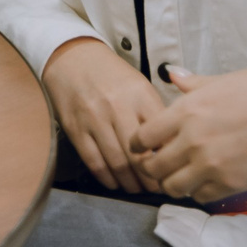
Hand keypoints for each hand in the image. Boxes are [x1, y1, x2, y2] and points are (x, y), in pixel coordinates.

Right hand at [42, 37, 166, 194]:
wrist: (73, 58)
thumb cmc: (112, 75)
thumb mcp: (140, 87)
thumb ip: (155, 114)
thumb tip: (171, 148)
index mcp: (140, 96)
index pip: (160, 136)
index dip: (168, 159)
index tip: (173, 171)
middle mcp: (117, 107)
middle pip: (139, 155)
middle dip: (150, 179)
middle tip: (157, 188)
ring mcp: (94, 119)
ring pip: (117, 162)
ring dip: (129, 182)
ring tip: (137, 189)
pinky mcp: (75, 128)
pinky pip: (94, 161)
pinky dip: (106, 177)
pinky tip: (114, 183)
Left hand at [128, 65, 246, 203]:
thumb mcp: (224, 80)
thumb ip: (193, 85)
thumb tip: (173, 75)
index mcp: (186, 111)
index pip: (143, 137)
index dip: (140, 143)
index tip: (146, 145)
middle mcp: (191, 141)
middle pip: (153, 167)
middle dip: (153, 167)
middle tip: (162, 164)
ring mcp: (210, 166)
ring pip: (173, 187)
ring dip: (174, 183)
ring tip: (183, 175)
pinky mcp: (230, 184)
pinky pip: (201, 196)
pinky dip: (199, 192)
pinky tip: (206, 182)